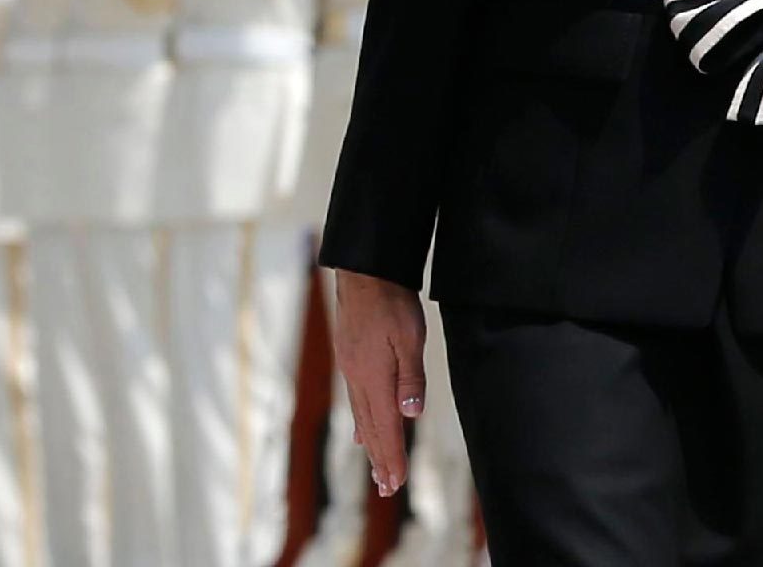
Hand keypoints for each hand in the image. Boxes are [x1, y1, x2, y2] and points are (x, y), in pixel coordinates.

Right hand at [330, 270, 428, 495]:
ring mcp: (352, 371)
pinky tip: (361, 433)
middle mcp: (358, 380)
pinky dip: (362, 423)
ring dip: (371, 446)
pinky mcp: (351, 360)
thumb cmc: (391, 302)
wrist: (364, 273)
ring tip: (377, 471)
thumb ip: (411, 377)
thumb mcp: (410, 337)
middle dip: (381, 460)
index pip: (386, 427)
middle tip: (387, 489)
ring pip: (362, 417)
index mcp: (374, 378)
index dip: (392, 457)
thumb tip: (410, 415)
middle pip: (371, 429)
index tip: (396, 484)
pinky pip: (356, 401)